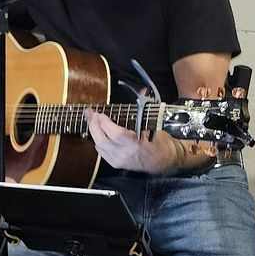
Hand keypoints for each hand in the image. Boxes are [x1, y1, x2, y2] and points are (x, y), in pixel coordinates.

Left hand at [84, 86, 221, 175]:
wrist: (164, 161)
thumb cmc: (160, 142)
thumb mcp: (154, 124)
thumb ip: (145, 107)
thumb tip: (142, 91)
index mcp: (136, 144)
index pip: (115, 133)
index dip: (104, 122)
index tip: (99, 113)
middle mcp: (125, 154)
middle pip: (102, 140)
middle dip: (93, 125)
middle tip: (90, 113)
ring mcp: (120, 161)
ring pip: (99, 146)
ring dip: (93, 132)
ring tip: (92, 120)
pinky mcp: (116, 164)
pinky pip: (101, 152)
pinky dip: (97, 141)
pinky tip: (97, 133)